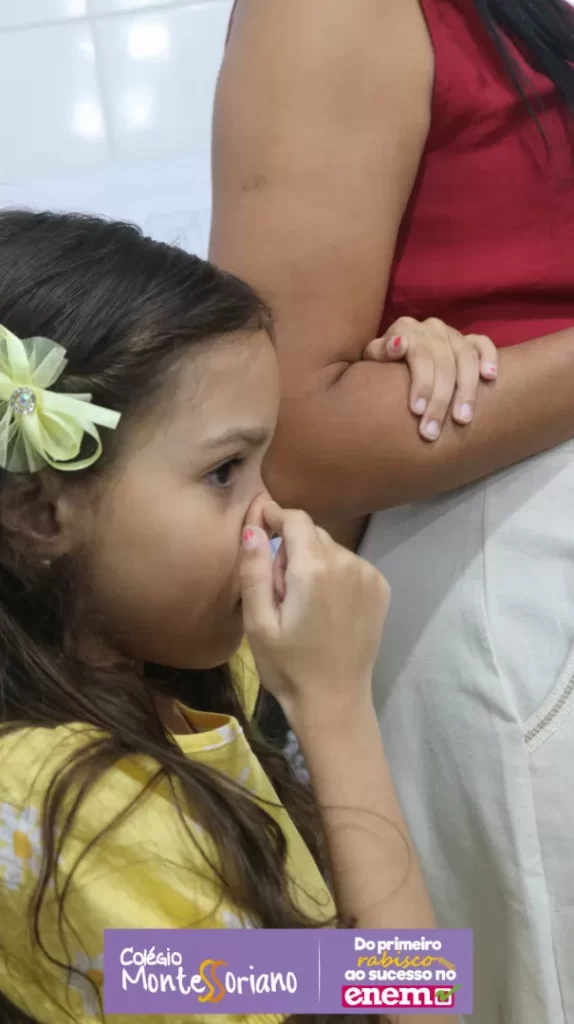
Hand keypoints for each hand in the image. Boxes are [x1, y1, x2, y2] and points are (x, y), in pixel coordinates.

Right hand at [239, 502, 389, 726]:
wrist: (334, 701)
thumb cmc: (288, 666)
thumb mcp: (258, 622)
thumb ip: (254, 570)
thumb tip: (252, 527)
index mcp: (313, 568)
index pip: (295, 518)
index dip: (275, 516)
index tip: (261, 525)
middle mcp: (347, 562)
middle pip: (313, 533)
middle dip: (292, 548)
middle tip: (280, 589)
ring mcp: (368, 575)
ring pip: (332, 548)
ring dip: (314, 561)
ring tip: (304, 603)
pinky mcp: (381, 588)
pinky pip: (350, 565)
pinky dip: (335, 574)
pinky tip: (327, 607)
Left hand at [363, 316, 497, 440]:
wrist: (393, 350)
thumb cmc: (382, 360)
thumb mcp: (373, 356)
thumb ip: (380, 351)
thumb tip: (398, 345)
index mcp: (407, 329)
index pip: (420, 356)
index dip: (421, 384)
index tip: (416, 411)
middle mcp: (432, 329)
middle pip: (444, 363)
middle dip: (440, 400)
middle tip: (433, 431)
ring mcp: (453, 334)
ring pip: (466, 358)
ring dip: (467, 390)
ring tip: (462, 419)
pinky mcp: (469, 340)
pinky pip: (484, 344)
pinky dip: (489, 358)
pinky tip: (490, 378)